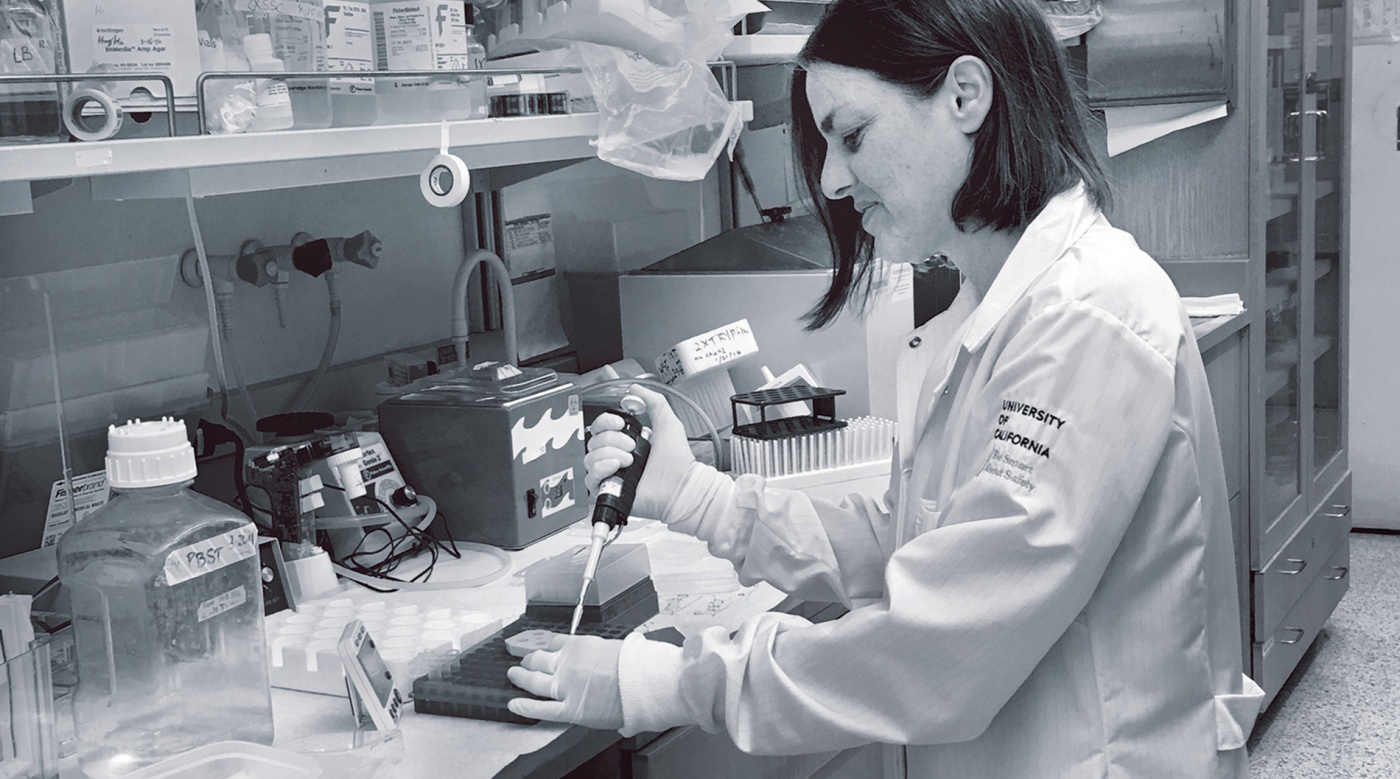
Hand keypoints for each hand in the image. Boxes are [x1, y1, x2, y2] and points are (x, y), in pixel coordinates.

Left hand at [506, 634, 624, 728]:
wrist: (644, 683)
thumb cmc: (635, 665)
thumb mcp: (612, 646)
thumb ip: (595, 652)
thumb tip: (593, 659)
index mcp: (579, 645)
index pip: (554, 642)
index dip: (547, 647)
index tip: (545, 649)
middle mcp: (568, 664)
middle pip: (539, 659)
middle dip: (529, 659)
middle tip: (525, 660)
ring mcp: (566, 687)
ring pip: (535, 681)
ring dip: (521, 677)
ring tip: (514, 675)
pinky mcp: (570, 709)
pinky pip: (542, 709)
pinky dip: (525, 707)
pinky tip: (514, 705)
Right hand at [585, 384, 694, 520]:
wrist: (680, 485)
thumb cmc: (677, 460)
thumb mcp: (667, 422)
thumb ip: (653, 401)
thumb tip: (635, 387)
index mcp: (626, 441)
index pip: (600, 427)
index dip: (606, 422)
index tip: (619, 423)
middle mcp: (615, 457)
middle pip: (594, 440)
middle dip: (613, 440)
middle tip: (632, 447)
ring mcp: (610, 474)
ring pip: (590, 457)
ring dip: (609, 454)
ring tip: (629, 461)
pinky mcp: (607, 490)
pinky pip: (590, 478)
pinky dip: (601, 469)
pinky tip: (616, 467)